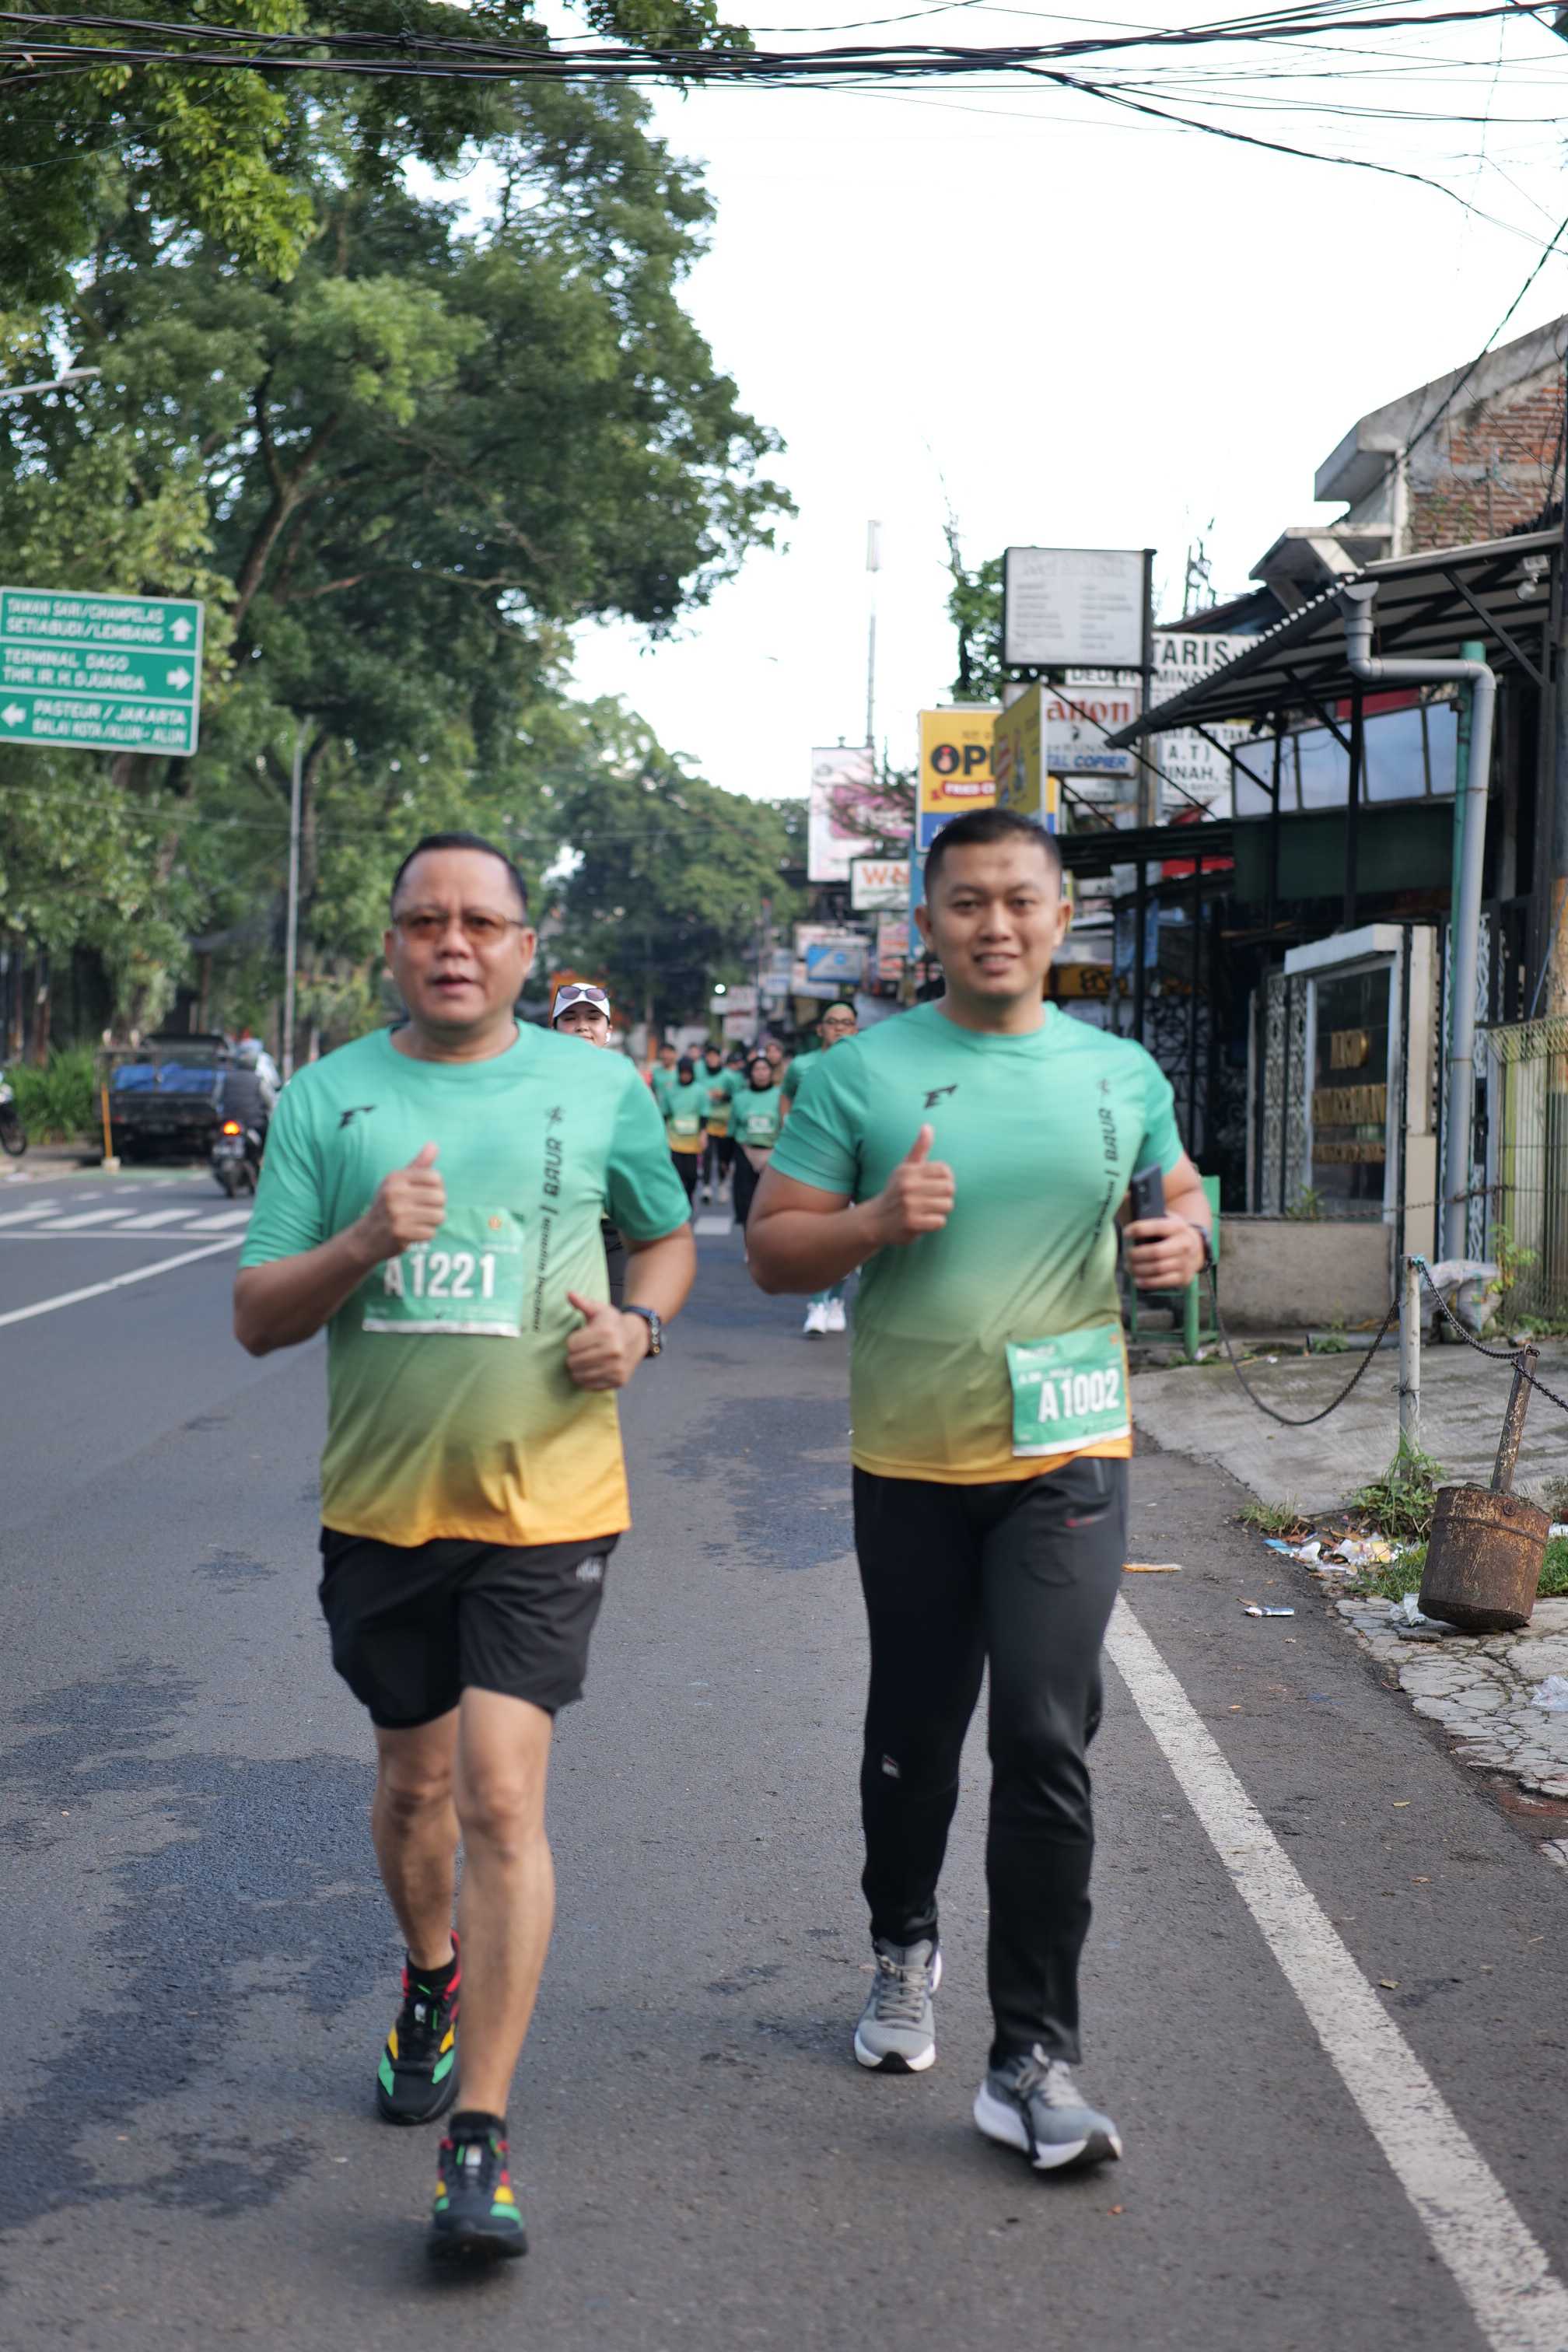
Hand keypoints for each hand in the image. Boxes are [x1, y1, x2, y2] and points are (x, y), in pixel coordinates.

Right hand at [355, 1143, 444, 1262]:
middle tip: (422, 1211)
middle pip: (440, 1197)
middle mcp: (394, 1193)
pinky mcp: (400, 1233)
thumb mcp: (398, 1183)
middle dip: (436, 1207)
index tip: (425, 1195)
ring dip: (432, 1222)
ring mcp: (396, 1214)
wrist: (365, 1237)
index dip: (436, 1188)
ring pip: (439, 1216)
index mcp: (395, 1178)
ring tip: (418, 1222)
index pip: (435, 1177)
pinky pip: (431, 1233)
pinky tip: (412, 1233)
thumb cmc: (388, 1206)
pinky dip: (425, 1235)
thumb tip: (434, 1144)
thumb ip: (418, 1165)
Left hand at [565, 1292, 649, 1389]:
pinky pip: (591, 1386)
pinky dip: (587, 1380)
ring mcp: (617, 1368)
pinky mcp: (619, 1381)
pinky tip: (592, 1370)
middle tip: (581, 1352)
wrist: (638, 1337)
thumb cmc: (613, 1323)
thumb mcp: (599, 1310)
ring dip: (578, 1370)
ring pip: (579, 1376)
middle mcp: (613, 1351)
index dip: (572, 1342)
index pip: (571, 1345)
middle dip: (573, 1356)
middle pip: (573, 1362)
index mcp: (605, 1333)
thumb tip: (569, 1293)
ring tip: (585, 1361)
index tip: (580, 1339)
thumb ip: (583, 1303)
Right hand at [870, 1124, 954, 1246]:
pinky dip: (935, 1223)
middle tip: (933, 1199)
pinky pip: (940, 1222)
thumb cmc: (895, 1191)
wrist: (875, 1220)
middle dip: (945, 1196)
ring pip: (947, 1205)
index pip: (944, 1170)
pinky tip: (924, 1221)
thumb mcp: (904, 1168)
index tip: (936, 1185)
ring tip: (928, 1210)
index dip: (946, 1179)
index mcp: (909, 1171)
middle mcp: (908, 1186)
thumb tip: (927, 1126)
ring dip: (941, 1210)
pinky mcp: (911, 1223)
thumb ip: (919, 1148)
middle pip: (949, 1188)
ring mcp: (909, 1205)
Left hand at [1125, 1214, 1206, 1289]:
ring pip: (1157, 1269)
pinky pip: (1163, 1282)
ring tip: (1129, 1266)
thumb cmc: (1170, 1232)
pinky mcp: (1184, 1278)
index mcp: (1177, 1226)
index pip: (1157, 1227)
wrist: (1195, 1247)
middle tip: (1126, 1254)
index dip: (1138, 1230)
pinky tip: (1137, 1279)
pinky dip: (1147, 1282)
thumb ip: (1143, 1209)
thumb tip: (1124, 1197)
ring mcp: (1185, 1262)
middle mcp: (1184, 1244)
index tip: (1126, 1232)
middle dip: (1136, 1255)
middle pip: (1156, 1252)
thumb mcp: (1163, 1217)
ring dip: (1138, 1269)